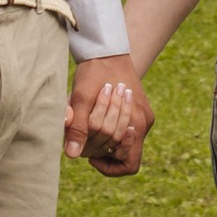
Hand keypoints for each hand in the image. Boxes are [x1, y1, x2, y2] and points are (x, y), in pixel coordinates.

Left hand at [65, 52, 151, 175]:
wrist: (107, 50)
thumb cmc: (94, 72)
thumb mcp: (81, 99)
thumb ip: (78, 127)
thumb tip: (73, 155)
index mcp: (136, 123)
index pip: (129, 165)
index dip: (109, 166)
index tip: (92, 154)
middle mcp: (144, 123)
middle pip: (124, 154)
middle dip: (102, 148)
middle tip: (85, 133)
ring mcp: (144, 117)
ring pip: (124, 142)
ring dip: (105, 137)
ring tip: (90, 120)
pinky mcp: (141, 110)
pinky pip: (126, 130)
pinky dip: (110, 127)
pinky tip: (97, 114)